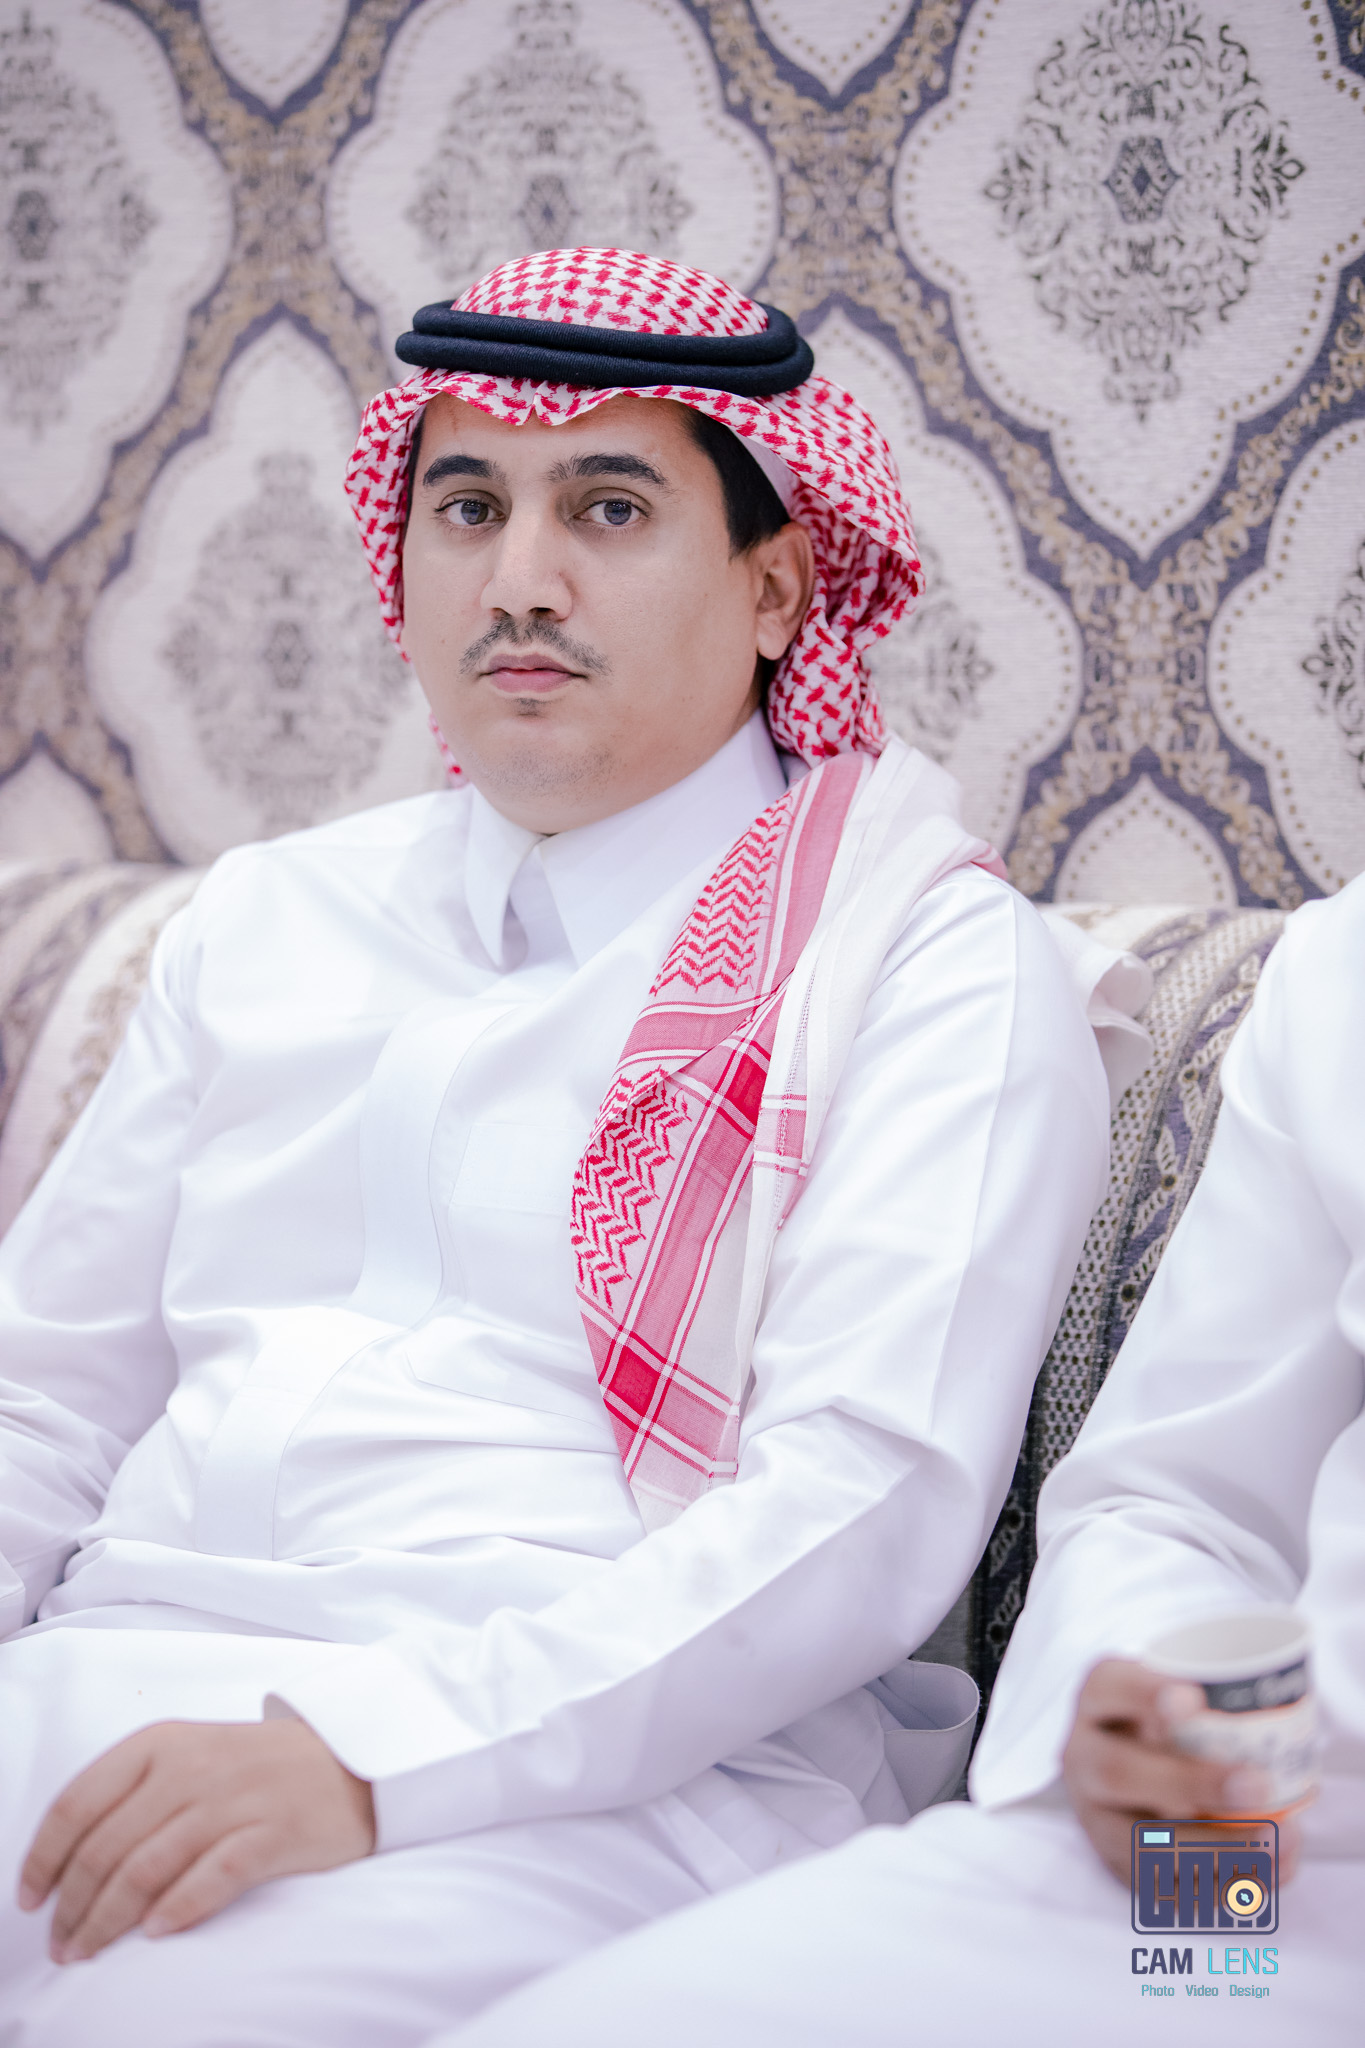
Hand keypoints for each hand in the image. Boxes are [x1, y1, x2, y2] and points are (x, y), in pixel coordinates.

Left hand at [17, 1718, 375, 1961]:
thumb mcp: (188, 1753)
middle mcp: (191, 1766)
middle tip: (61, 1945)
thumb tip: (68, 1859)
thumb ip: (132, 1791)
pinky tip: (155, 1933)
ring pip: (146, 1868)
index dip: (44, 1857)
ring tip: (88, 1952)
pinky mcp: (272, 1832)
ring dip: (108, 1920)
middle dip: (73, 1906)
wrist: (348, 1758)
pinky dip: (177, 1909)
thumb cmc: (254, 1767)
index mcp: (160, 1742)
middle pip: (106, 1846)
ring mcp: (234, 1799)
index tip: (30, 1898)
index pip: (78, 1802)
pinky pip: (212, 1876)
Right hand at [1062, 1659, 1295, 1881]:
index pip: (1109, 1688)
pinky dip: (1222, 1886)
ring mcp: (1095, 1817)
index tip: (1194, 1699)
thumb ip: (1207, 1705)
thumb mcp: (1175, 1694)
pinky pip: (1165, 1888)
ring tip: (1272, 1842)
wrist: (1134, 1762)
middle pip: (1118, 1772)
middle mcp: (1083, 1757)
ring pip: (1139, 1844)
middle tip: (1255, 1785)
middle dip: (1190, 1783)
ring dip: (1214, 1848)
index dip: (1146, 1694)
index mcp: (1096, 1701)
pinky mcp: (1119, 1865)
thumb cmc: (1168, 1721)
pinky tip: (1267, 1873)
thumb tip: (1272, 1729)